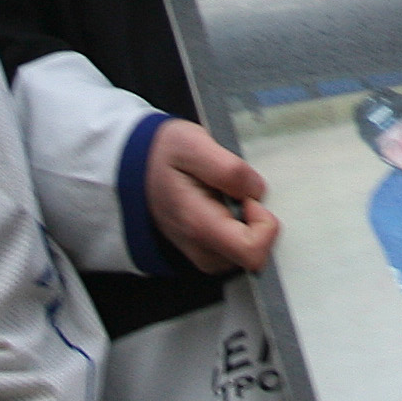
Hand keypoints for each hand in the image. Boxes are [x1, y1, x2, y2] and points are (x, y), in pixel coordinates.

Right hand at [147, 118, 278, 273]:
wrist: (136, 168)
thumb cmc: (164, 155)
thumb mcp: (193, 144)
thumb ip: (229, 169)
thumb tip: (256, 191)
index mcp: (198, 225)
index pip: (251, 252)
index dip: (264, 224)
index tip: (250, 198)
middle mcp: (200, 248)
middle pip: (254, 256)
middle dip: (258, 222)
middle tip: (235, 192)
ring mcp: (202, 254)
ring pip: (247, 254)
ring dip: (249, 224)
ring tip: (225, 194)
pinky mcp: (205, 252)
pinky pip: (237, 250)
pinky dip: (240, 228)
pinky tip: (223, 204)